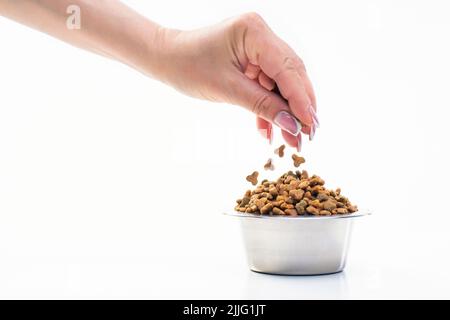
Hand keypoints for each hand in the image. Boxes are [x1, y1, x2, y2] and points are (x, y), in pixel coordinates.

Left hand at [157, 12, 318, 149]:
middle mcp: (261, 35)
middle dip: (299, 107)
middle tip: (309, 136)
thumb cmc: (188, 66)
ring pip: (282, 83)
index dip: (301, 100)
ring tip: (292, 140)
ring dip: (286, 112)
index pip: (287, 69)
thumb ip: (262, 106)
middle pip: (291, 75)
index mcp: (254, 32)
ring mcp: (258, 47)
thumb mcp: (227, 89)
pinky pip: (268, 85)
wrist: (167, 60)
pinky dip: (269, 107)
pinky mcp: (253, 60)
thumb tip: (293, 125)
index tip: (311, 125)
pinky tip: (271, 130)